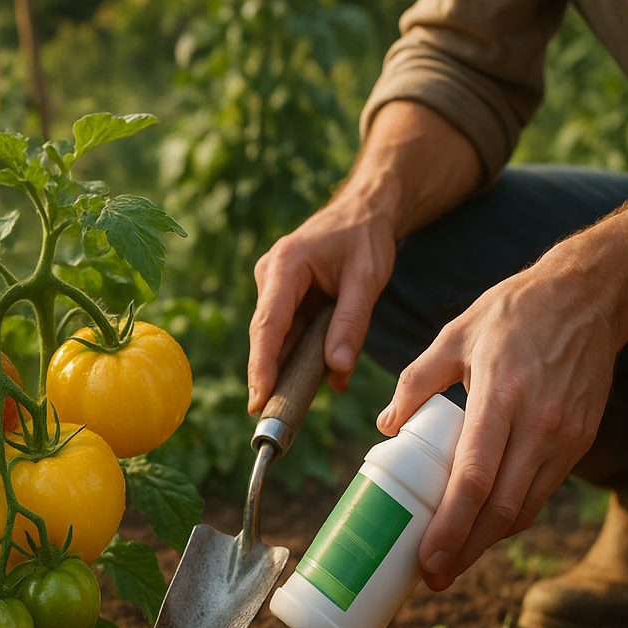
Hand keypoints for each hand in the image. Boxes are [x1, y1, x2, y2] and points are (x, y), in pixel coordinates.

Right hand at [246, 100, 480, 408]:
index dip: (262, 365)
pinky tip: (323, 377)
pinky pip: (290, 333)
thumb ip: (351, 323)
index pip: (268, 325)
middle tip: (271, 419)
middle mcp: (271, 277)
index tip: (259, 399)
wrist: (366, 209)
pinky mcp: (285, 297)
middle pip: (266, 337)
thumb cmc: (366, 237)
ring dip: (288, 369)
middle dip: (269, 377)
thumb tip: (336, 369)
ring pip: (278, 338)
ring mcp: (275, 288)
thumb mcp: (367, 278)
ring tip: (292, 407)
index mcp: (285, 266)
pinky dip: (303, 355)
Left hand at [378, 264, 618, 589]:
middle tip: (433, 577)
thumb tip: (387, 427)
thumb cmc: (513, 313)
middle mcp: (540, 424)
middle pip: (501, 508)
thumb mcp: (454, 335)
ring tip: (452, 562)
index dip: (450, 528)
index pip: (474, 479)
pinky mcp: (581, 441)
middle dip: (465, 550)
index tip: (426, 560)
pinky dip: (511, 517)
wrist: (590, 298)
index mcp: (502, 397)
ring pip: (525, 508)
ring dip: (488, 542)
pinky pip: (541, 491)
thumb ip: (416, 382)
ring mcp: (566, 436)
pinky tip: (484, 528)